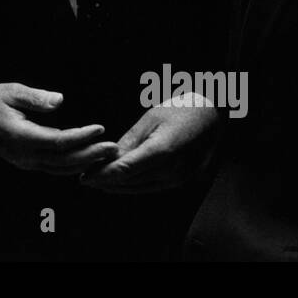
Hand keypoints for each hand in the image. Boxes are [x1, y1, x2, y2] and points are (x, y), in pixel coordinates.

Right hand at [0, 82, 119, 174]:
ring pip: (59, 169)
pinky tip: (86, 159)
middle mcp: (23, 155)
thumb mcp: (11, 90)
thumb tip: (60, 100)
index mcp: (20, 137)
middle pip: (64, 161)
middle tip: (114, 148)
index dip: (82, 136)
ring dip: (85, 163)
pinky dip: (72, 165)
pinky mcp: (24, 161)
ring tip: (106, 155)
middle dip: (91, 155)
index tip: (100, 127)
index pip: (59, 141)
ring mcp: (23, 161)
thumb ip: (36, 97)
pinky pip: (52, 167)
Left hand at [80, 93, 220, 193]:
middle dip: (106, 182)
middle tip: (84, 179)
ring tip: (98, 181)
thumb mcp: (150, 119)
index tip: (84, 177)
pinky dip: (134, 185)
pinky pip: (152, 187)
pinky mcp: (183, 180)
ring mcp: (179, 178)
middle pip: (131, 182)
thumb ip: (129, 142)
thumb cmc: (181, 110)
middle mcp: (172, 170)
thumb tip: (107, 158)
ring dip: (118, 186)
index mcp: (162, 151)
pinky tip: (121, 181)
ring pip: (140, 187)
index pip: (125, 170)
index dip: (102, 175)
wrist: (213, 115)